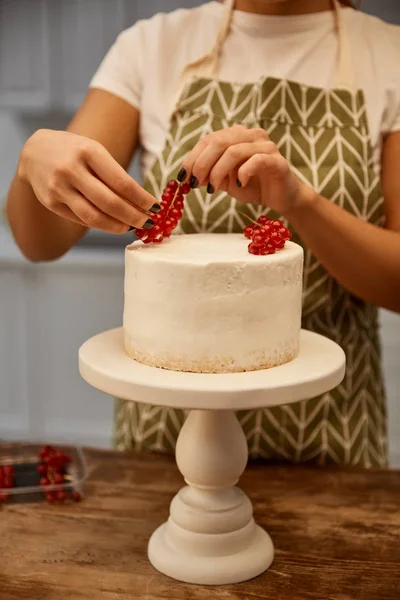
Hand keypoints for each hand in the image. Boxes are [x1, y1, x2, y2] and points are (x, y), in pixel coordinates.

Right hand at [19, 129, 157, 232]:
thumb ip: (114, 176)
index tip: (155, 208)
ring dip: (118, 226)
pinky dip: (101, 224)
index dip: (141, 199)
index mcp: (89, 152)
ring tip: (131, 227)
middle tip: (147, 223)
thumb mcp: (95, 152)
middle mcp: (71, 170)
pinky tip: (113, 224)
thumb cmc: (74, 151)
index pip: (122, 182)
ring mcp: (58, 188)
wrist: (34, 151)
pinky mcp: (51, 203)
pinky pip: (82, 220)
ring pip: (94, 217)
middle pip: (110, 203)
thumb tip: (141, 205)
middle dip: (133, 217)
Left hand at [180, 125, 310, 217]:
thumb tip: (188, 175)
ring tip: (213, 188)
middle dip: (202, 164)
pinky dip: (242, 173)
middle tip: (195, 183)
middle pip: (219, 142)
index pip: (209, 140)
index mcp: (237, 136)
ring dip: (218, 171)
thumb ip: (208, 175)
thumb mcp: (225, 181)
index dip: (193, 157)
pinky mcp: (277, 161)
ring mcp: (266, 146)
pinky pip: (256, 161)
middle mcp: (251, 135)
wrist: (281, 198)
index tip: (183, 176)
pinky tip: (239, 185)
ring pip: (234, 151)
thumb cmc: (252, 186)